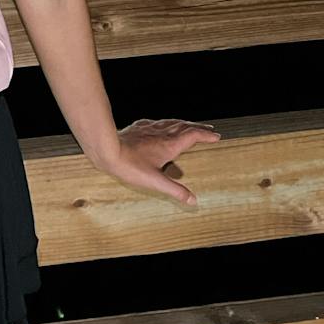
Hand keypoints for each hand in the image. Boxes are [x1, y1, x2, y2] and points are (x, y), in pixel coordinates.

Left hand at [90, 118, 221, 206]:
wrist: (107, 149)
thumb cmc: (130, 166)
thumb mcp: (156, 182)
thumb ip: (175, 190)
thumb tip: (193, 200)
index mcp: (169, 145)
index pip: (192, 135)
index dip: (205, 135)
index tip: (216, 136)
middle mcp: (161, 133)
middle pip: (184, 126)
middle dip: (198, 128)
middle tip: (209, 130)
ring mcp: (149, 129)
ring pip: (171, 123)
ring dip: (184, 124)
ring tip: (190, 126)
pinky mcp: (138, 128)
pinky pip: (157, 123)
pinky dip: (166, 123)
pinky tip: (162, 125)